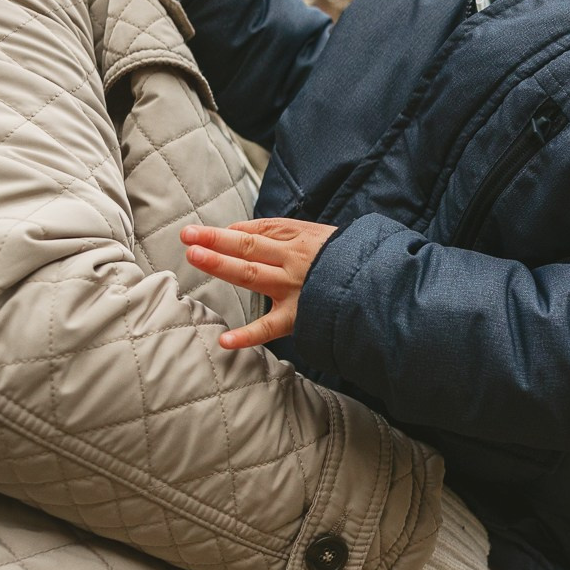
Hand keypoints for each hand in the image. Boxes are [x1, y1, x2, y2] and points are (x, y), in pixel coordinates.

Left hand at [179, 218, 337, 347]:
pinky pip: (270, 327)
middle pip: (247, 247)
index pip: (257, 231)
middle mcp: (293, 261)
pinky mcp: (299, 316)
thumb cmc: (351, 260)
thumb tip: (243, 229)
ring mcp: (294, 288)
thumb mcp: (323, 234)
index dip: (226, 231)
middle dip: (215, 240)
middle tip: (187, 236)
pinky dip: (247, 336)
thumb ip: (285, 231)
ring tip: (195, 257)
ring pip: (251, 274)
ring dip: (221, 264)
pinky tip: (225, 341)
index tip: (200, 233)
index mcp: (300, 239)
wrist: (383, 284)